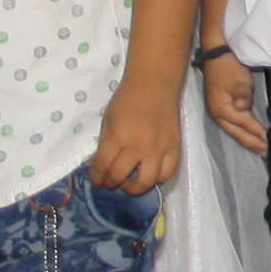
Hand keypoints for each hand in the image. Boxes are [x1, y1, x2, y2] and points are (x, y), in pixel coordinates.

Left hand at [93, 78, 183, 194]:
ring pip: (146, 182)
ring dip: (134, 188)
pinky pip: (167, 174)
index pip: (102, 166)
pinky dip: (157, 179)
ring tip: (130, 182)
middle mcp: (138, 145)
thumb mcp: (108, 120)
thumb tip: (101, 167)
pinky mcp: (174, 147)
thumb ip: (105, 145)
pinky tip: (149, 174)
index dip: (96, 178)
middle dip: (110, 183)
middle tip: (110, 182)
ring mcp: (158, 148)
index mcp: (117, 136)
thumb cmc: (127, 99)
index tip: (96, 181)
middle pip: (120, 177)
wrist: (153, 83)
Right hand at [204, 51, 268, 155]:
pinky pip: (232, 126)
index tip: (270, 142)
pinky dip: (242, 133)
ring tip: (260, 149)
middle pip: (237, 133)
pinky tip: (249, 136)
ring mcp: (216, 113)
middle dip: (252, 143)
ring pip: (234, 131)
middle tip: (266, 153)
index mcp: (222, 109)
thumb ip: (242, 95)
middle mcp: (217, 115)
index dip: (257, 133)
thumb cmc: (228, 67)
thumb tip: (242, 108)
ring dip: (247, 140)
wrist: (216, 55)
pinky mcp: (219, 109)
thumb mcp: (238, 79)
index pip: (244, 124)